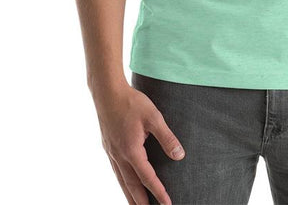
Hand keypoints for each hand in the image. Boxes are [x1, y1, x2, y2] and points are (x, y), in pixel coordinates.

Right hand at [93, 82, 185, 204]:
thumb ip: (167, 138)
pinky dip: (122, 182)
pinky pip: (116, 171)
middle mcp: (120, 156)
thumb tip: (180, 156)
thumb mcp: (154, 117)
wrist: (107, 92)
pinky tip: (125, 183)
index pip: (147, 178)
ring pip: (121, 181)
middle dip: (140, 202)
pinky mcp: (108, 147)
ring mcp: (112, 152)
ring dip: (130, 195)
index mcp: (132, 151)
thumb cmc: (132, 102)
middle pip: (131, 186)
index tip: (168, 204)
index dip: (158, 192)